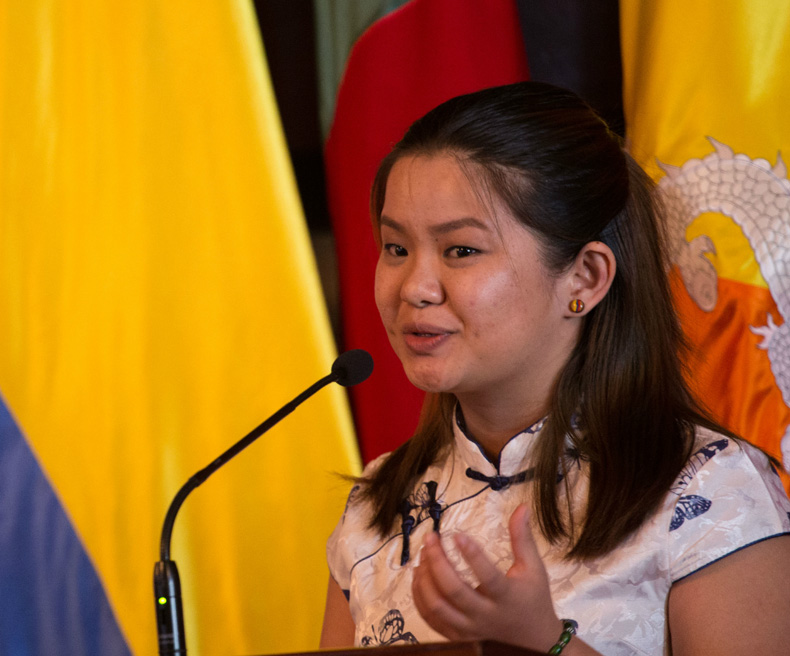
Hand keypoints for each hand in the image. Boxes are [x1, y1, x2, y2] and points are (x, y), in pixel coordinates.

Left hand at [411, 504, 562, 649]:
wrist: (534, 639)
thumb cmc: (533, 598)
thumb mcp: (533, 567)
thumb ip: (523, 538)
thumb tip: (522, 507)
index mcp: (507, 597)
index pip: (487, 576)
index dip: (471, 555)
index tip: (456, 533)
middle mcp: (486, 616)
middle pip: (454, 591)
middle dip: (437, 562)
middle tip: (430, 538)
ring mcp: (469, 629)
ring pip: (438, 607)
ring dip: (425, 578)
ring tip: (423, 554)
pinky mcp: (458, 636)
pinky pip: (431, 619)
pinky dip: (420, 597)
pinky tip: (418, 575)